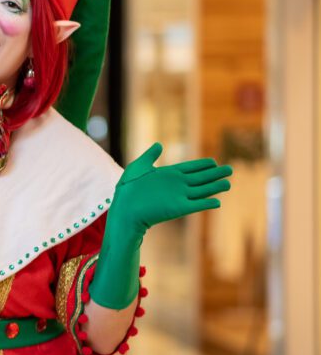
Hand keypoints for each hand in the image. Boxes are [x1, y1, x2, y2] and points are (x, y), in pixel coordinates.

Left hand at [110, 143, 231, 237]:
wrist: (124, 209)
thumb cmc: (127, 190)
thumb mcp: (137, 168)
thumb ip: (150, 156)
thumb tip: (159, 145)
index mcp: (167, 175)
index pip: (189, 168)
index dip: (201, 165)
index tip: (213, 162)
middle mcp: (176, 185)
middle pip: (200, 178)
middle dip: (215, 174)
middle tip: (230, 169)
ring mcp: (178, 197)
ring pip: (202, 190)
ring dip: (215, 187)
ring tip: (228, 183)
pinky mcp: (179, 208)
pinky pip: (196, 205)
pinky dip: (207, 203)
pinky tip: (217, 201)